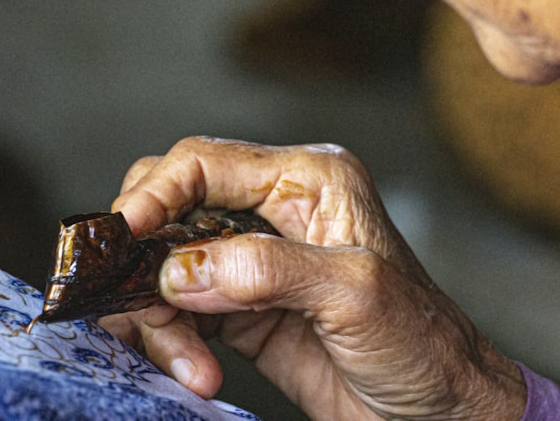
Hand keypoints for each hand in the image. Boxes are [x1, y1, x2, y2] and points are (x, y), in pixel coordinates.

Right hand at [102, 136, 525, 419]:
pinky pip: (181, 311)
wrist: (437, 406)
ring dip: (158, 313)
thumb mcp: (354, 294)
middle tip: (134, 300)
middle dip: (144, 253)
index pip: (208, 163)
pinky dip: (173, 342)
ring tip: (184, 362)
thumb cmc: (420, 339)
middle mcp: (276, 209)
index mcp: (309, 181)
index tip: (123, 237)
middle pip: (174, 204)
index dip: (156, 193)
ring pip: (167, 263)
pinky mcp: (241, 307)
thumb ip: (267, 271)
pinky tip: (198, 373)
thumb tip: (182, 269)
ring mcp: (254, 259)